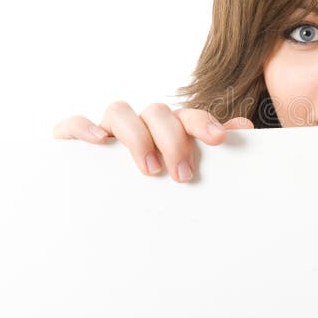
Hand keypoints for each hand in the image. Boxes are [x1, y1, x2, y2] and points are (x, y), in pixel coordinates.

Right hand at [53, 101, 253, 182]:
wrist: (102, 207)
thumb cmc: (157, 182)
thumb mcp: (186, 168)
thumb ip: (214, 150)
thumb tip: (243, 128)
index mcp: (168, 129)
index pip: (187, 116)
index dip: (203, 122)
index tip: (218, 139)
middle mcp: (139, 124)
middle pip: (157, 112)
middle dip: (172, 140)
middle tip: (182, 175)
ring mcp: (107, 130)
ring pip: (120, 111)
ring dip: (137, 136)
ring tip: (149, 169)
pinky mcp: (74, 140)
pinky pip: (74, 123)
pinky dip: (84, 127)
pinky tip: (99, 141)